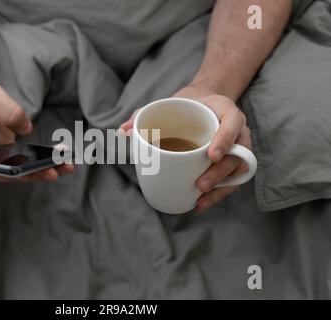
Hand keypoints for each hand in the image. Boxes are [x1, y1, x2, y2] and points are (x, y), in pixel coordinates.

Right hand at [0, 81, 73, 181]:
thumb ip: (8, 111)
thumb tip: (26, 129)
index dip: (7, 169)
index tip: (26, 167)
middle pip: (9, 173)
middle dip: (33, 173)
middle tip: (54, 172)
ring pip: (22, 171)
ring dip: (45, 169)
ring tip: (66, 166)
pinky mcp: (11, 159)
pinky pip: (29, 164)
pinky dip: (45, 162)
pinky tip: (62, 158)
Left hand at [119, 84, 250, 212]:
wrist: (202, 104)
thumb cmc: (185, 105)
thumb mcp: (168, 104)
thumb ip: (144, 114)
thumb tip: (122, 131)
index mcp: (224, 110)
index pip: (233, 121)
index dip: (225, 139)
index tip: (211, 155)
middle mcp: (237, 130)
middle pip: (238, 153)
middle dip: (220, 173)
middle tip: (200, 184)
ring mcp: (238, 147)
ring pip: (238, 170)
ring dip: (221, 187)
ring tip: (200, 198)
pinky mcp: (233, 162)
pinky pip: (233, 180)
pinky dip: (219, 194)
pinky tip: (201, 203)